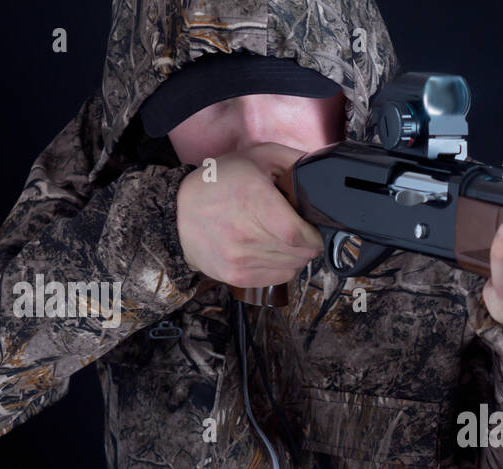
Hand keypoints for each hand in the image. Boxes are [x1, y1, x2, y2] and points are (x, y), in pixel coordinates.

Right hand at [176, 142, 323, 288]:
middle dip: (308, 244)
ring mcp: (239, 258)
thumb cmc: (221, 182)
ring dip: (296, 255)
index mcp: (253, 200)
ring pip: (292, 267)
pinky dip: (283, 267)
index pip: (298, 234)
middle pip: (300, 253)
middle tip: (300, 231)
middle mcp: (245, 234)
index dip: (314, 235)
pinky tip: (272, 251)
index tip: (314, 229)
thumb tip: (323, 170)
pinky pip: (278, 278)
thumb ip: (294, 160)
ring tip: (282, 239)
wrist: (179, 212)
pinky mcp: (236, 276)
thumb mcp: (258, 156)